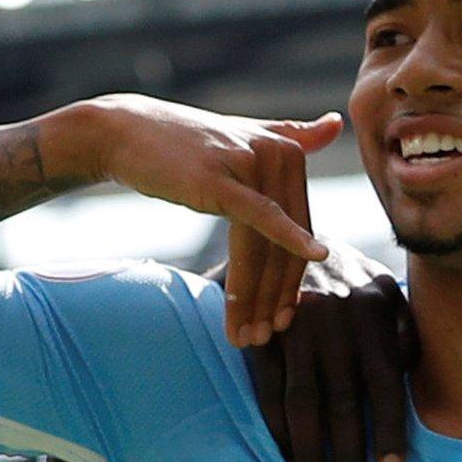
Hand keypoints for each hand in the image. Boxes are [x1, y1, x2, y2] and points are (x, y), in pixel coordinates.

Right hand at [65, 95, 337, 346]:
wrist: (124, 131)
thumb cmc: (182, 142)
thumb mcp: (244, 134)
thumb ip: (292, 133)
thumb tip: (337, 123)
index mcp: (290, 153)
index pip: (299, 229)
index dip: (292, 278)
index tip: (284, 317)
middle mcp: (280, 156)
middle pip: (286, 245)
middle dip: (274, 298)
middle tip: (264, 337)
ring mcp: (254, 165)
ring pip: (266, 249)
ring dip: (257, 299)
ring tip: (247, 337)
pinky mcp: (226, 179)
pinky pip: (257, 227)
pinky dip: (267, 266)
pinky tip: (287, 296)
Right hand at [244, 245, 416, 461]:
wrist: (282, 235)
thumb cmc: (348, 275)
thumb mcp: (385, 288)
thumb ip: (403, 326)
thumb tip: (409, 364)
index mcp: (371, 315)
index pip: (385, 385)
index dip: (388, 432)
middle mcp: (334, 324)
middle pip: (345, 404)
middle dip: (351, 458)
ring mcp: (294, 329)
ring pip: (304, 402)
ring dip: (310, 450)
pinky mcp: (260, 333)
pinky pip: (268, 389)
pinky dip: (276, 425)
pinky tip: (284, 455)